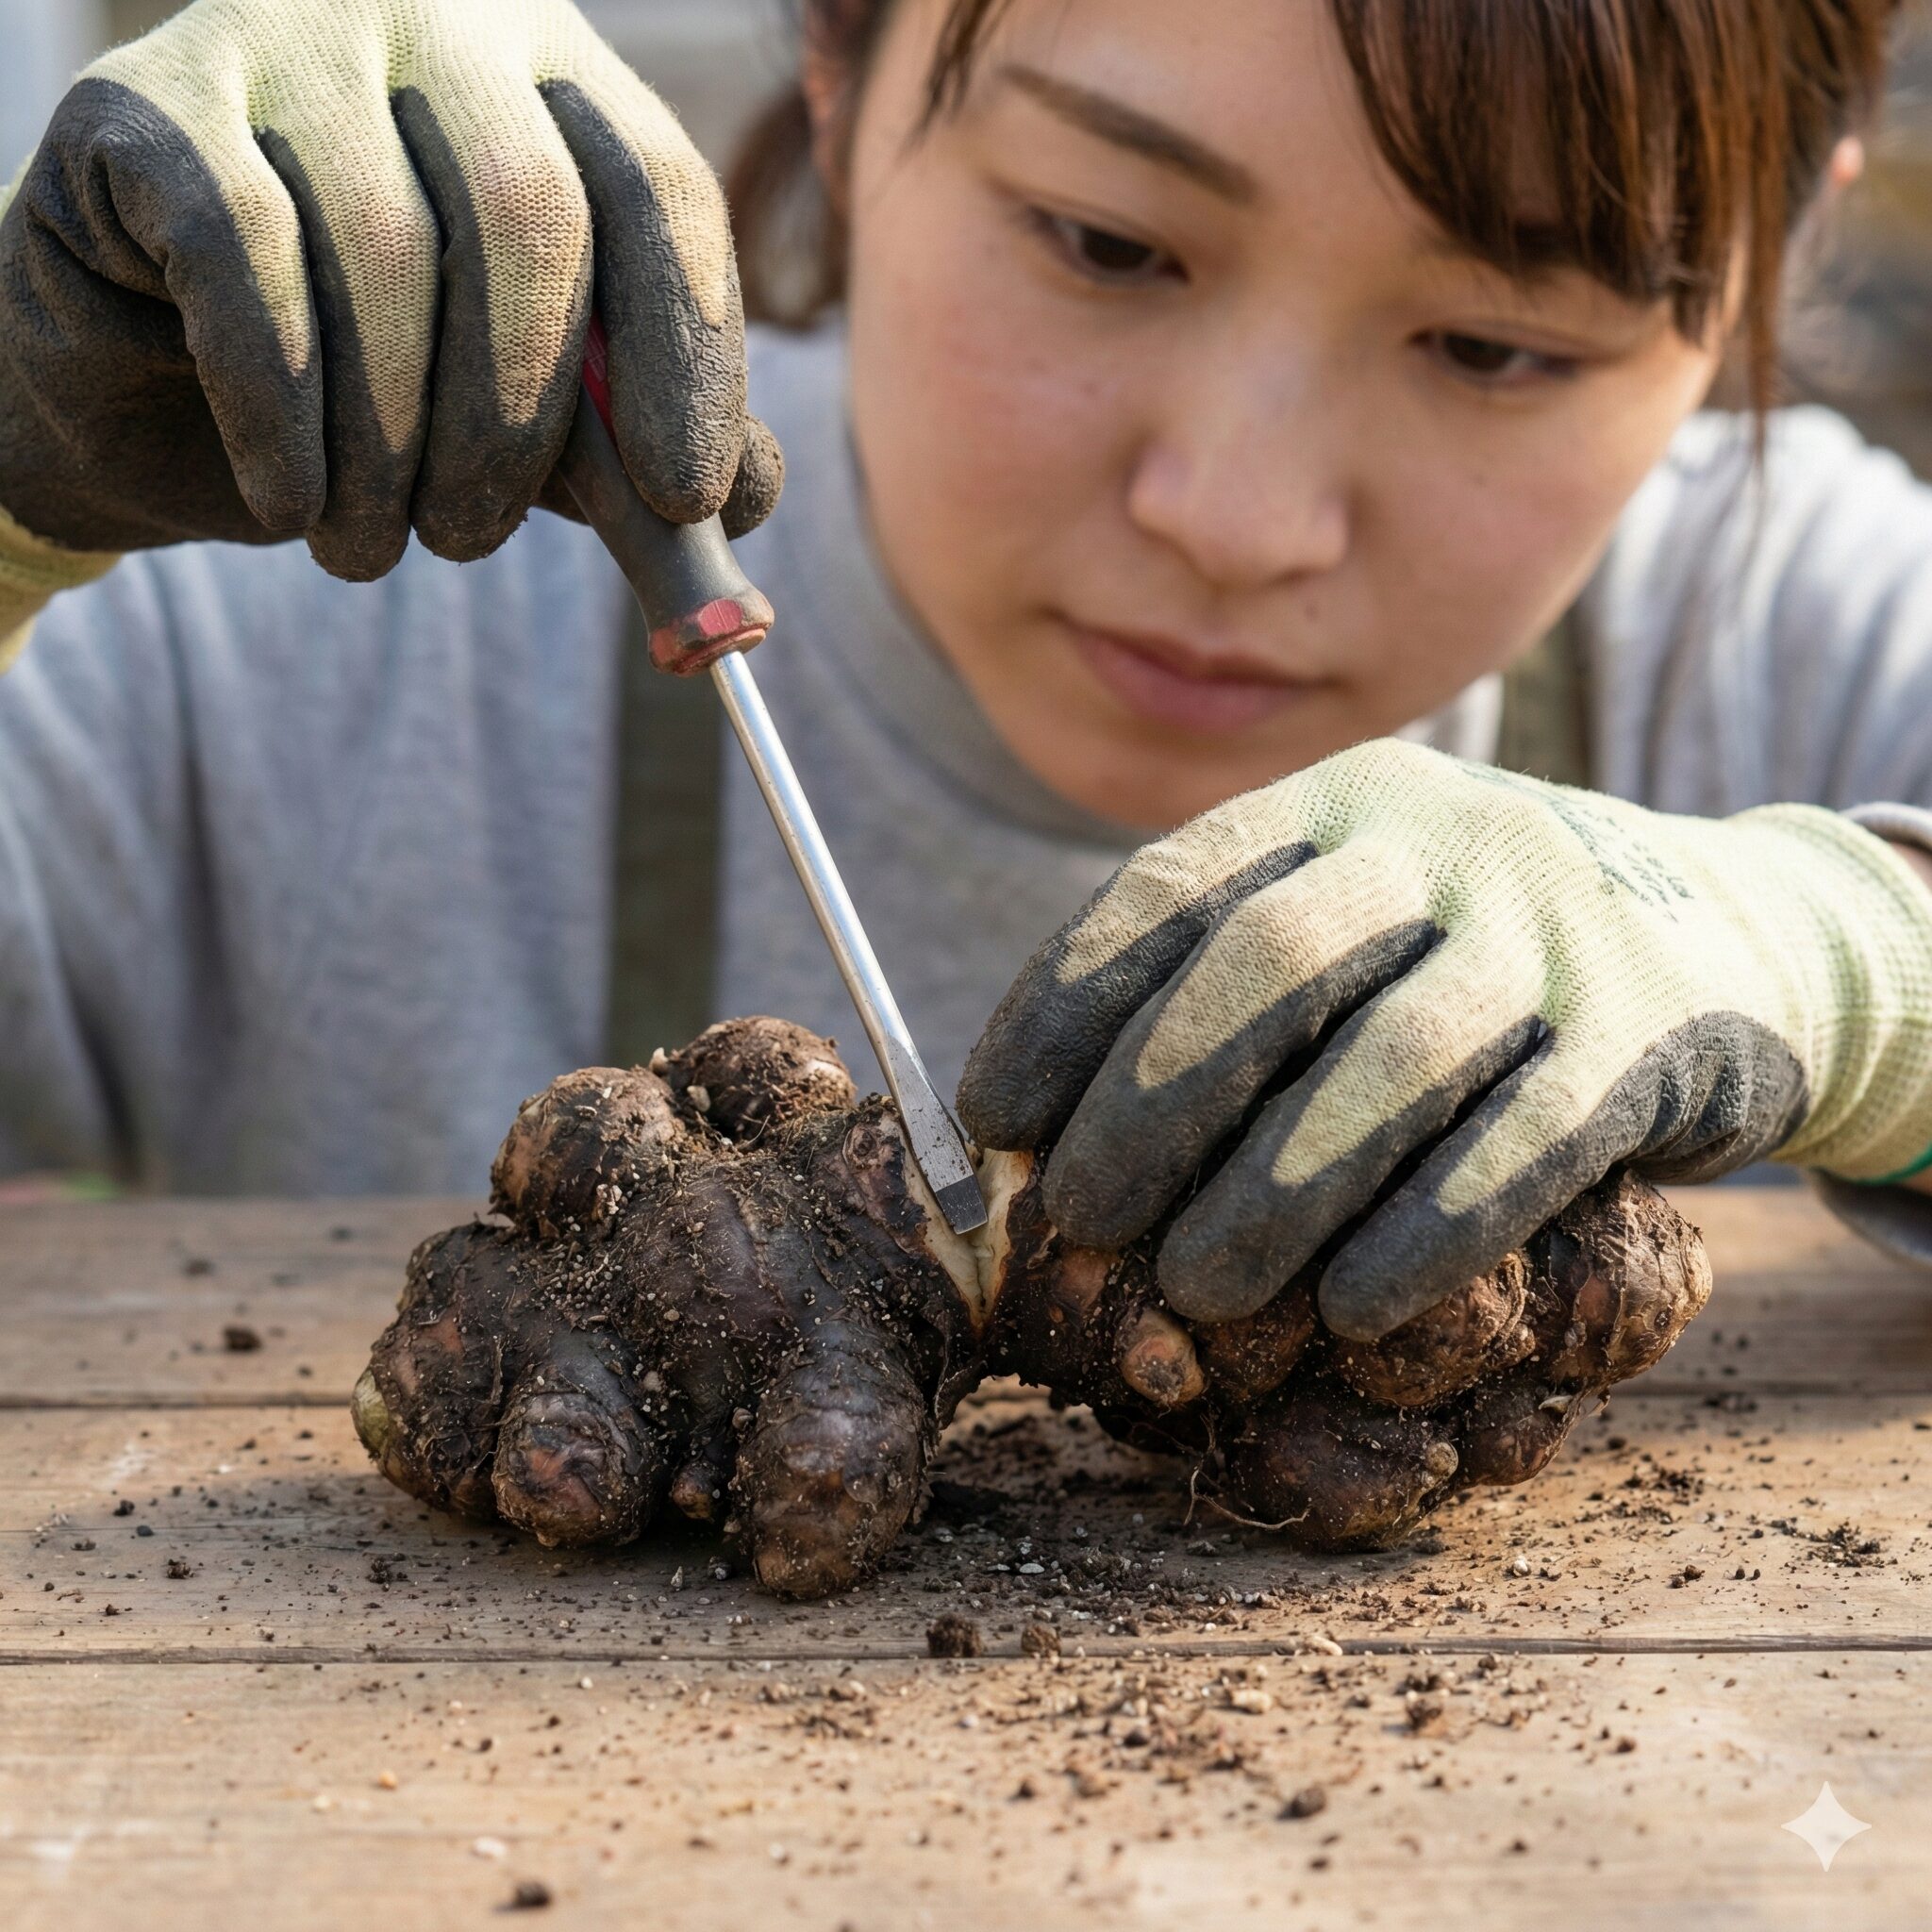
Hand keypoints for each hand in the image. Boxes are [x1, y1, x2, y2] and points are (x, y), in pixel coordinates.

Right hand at [0, 0, 779, 584]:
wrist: (140, 383)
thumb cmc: (362, 395)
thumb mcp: (520, 423)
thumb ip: (626, 452)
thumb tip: (753, 506)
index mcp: (553, 83)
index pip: (658, 191)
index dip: (688, 352)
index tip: (686, 503)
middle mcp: (431, 23)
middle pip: (528, 211)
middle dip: (517, 420)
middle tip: (476, 545)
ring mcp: (283, 38)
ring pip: (383, 247)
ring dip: (386, 447)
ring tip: (370, 549)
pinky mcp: (146, 100)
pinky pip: (244, 257)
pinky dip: (280, 409)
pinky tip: (290, 500)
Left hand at [960, 739, 1931, 1338]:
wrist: (1734, 929)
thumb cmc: (1473, 951)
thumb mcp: (1358, 906)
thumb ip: (1227, 977)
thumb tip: (1042, 1121)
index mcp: (1338, 801)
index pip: (1169, 888)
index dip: (1064, 1006)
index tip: (992, 1118)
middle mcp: (1440, 839)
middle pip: (1267, 965)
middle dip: (1152, 1104)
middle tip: (1079, 1217)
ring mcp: (1552, 927)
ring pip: (1390, 1063)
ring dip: (1274, 1192)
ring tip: (1192, 1290)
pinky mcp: (1647, 1032)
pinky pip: (1527, 1138)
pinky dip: (1431, 1230)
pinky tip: (1353, 1309)